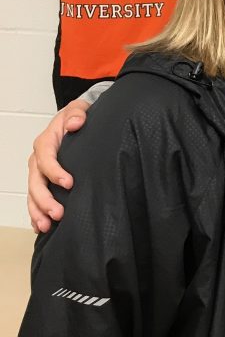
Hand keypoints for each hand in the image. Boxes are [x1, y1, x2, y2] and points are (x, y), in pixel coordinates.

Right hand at [27, 99, 89, 232]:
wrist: (76, 124)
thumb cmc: (77, 118)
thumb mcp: (79, 109)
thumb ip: (77, 113)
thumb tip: (75, 123)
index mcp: (45, 143)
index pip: (46, 159)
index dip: (55, 172)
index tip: (69, 183)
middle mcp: (38, 160)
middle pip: (36, 182)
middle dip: (44, 199)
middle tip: (58, 213)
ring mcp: (38, 173)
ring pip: (33, 194)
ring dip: (38, 211)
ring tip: (46, 226)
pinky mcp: (43, 183)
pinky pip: (35, 200)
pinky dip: (36, 214)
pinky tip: (41, 228)